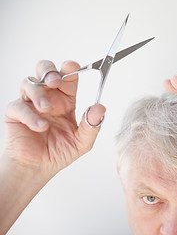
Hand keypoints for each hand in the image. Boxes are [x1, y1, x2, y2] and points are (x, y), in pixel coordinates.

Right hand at [4, 60, 105, 179]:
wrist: (39, 168)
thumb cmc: (59, 152)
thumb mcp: (82, 142)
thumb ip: (91, 125)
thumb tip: (100, 107)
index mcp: (65, 101)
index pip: (68, 78)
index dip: (69, 69)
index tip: (71, 66)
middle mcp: (48, 99)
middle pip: (44, 70)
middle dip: (49, 70)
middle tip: (55, 81)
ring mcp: (31, 104)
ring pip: (29, 82)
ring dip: (38, 92)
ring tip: (46, 108)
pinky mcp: (16, 114)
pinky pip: (18, 105)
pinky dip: (29, 115)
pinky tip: (40, 126)